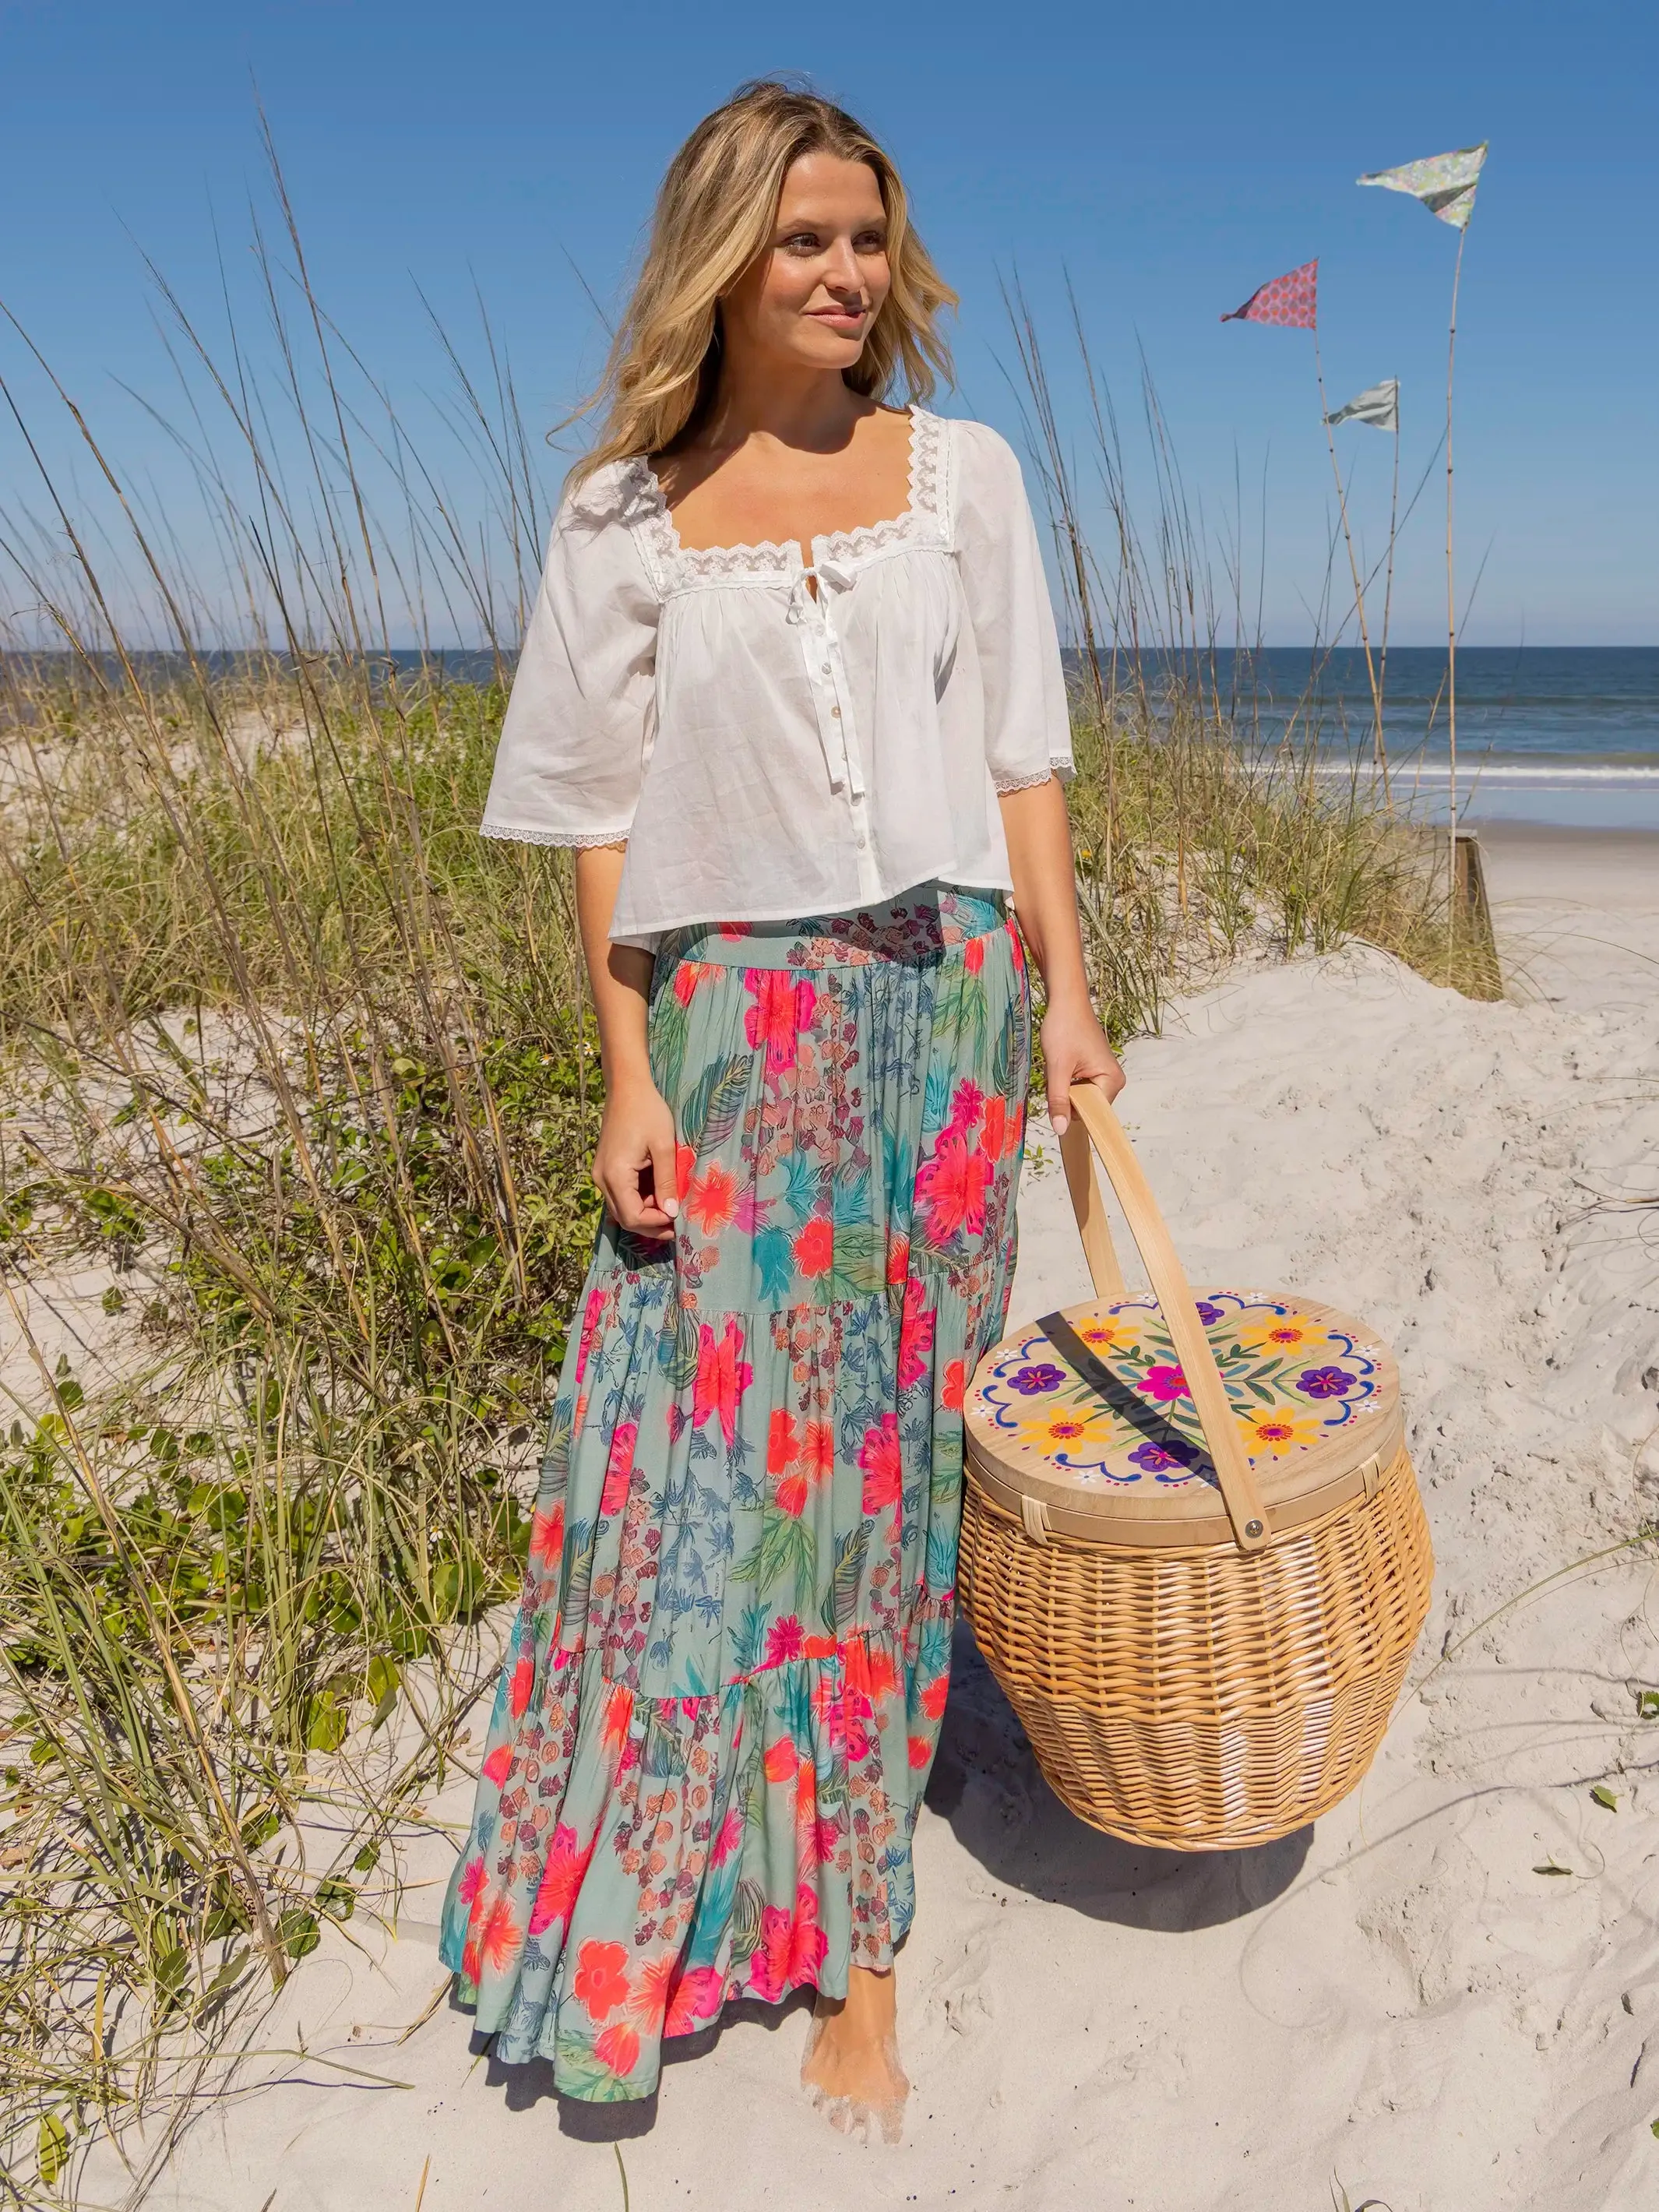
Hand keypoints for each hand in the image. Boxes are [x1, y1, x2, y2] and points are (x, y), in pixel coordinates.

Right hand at [593, 1073, 678, 1240]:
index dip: (656, 1223)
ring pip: (621, 1208)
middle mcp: (602, 1179)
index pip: (632, 1217)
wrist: (626, 1088)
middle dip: (650, 1225)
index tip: (678, 1218)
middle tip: (676, 1224)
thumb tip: (672, 1212)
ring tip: (670, 1206)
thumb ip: (667, 1182)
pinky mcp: (605, 1169)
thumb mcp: (664, 1147)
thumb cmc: (648, 1112)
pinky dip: (638, 1200)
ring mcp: (601, 1175)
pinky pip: (620, 1195)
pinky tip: (657, 1193)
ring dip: (645, 1213)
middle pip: (624, 1218)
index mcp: (615, 1175)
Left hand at [1041, 994, 1124, 1135]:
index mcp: (1112, 1081)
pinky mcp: (1095, 1070)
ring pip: (1077, 1097)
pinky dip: (1064, 1079)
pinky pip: (1076, 1086)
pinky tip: (1062, 1063)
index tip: (1058, 1091)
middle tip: (1059, 1070)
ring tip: (1061, 1063)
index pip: (1091, 1113)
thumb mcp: (1057, 1067)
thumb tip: (1060, 1130)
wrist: (1066, 1000)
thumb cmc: (1064, 1028)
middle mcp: (1113, 1081)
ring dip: (1063, 1086)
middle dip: (1065, 1094)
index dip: (1071, 1109)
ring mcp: (1104, 1076)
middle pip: (1084, 1107)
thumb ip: (1058, 1099)